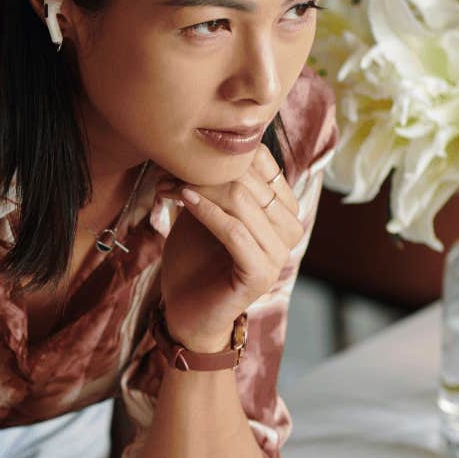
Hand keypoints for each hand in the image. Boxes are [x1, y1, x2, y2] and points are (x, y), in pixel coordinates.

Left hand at [154, 144, 302, 352]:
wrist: (186, 312)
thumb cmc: (194, 260)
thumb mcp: (203, 211)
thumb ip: (210, 183)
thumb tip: (193, 144)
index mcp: (283, 209)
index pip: (264, 164)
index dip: (224, 154)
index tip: (183, 155)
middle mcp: (290, 228)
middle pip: (251, 181)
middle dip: (206, 172)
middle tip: (168, 170)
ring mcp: (280, 253)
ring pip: (243, 203)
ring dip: (201, 189)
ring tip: (169, 184)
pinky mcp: (261, 274)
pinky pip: (235, 232)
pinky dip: (207, 212)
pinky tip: (183, 199)